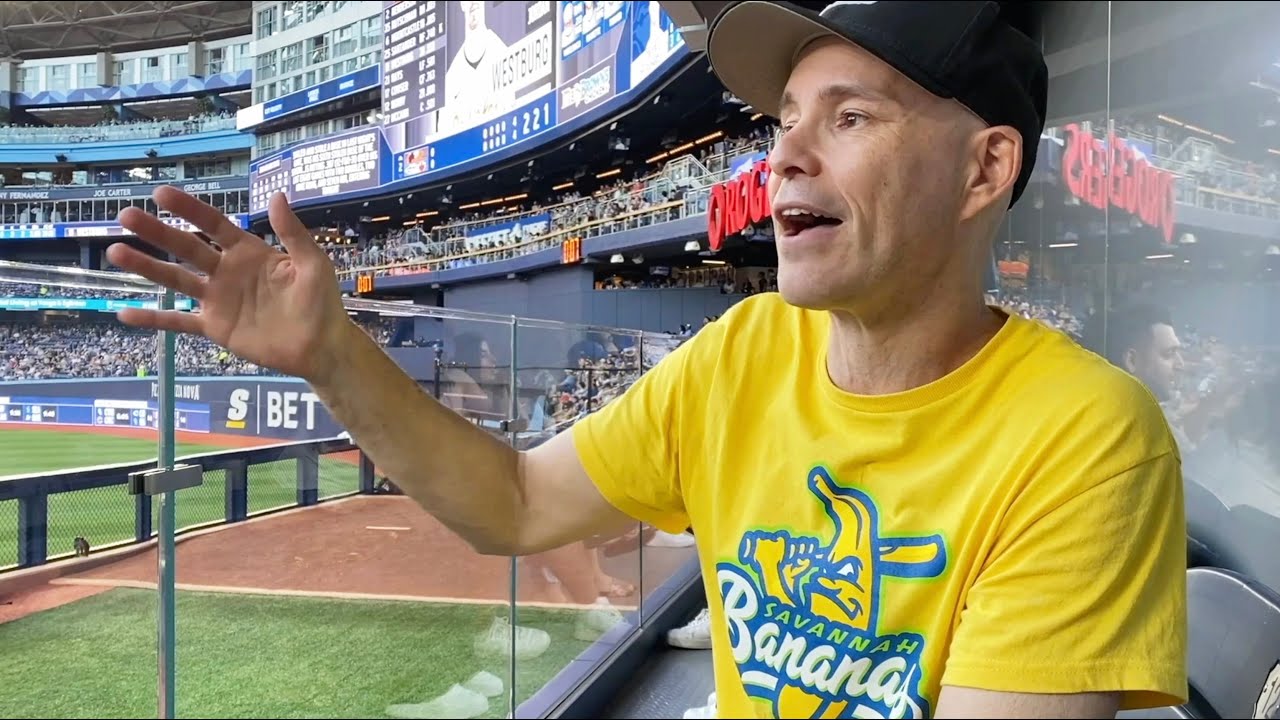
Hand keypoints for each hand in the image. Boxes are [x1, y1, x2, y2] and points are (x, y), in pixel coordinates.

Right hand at [106, 186, 354, 382]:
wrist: (321, 346)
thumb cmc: (321, 302)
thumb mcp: (312, 263)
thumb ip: (293, 232)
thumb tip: (277, 194)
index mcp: (249, 252)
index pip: (213, 225)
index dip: (189, 209)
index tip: (161, 193)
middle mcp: (227, 271)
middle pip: (186, 248)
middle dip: (157, 232)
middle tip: (126, 215)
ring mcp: (218, 299)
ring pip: (176, 280)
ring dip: (146, 267)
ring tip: (115, 251)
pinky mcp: (215, 327)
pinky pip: (179, 322)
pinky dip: (153, 319)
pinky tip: (125, 313)